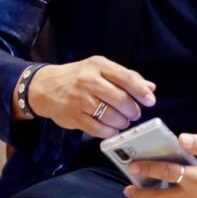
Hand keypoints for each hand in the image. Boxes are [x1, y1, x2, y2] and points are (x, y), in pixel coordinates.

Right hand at [17, 57, 155, 136]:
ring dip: (122, 122)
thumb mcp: (100, 70)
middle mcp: (88, 81)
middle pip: (119, 99)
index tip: (150, 101)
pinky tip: (112, 129)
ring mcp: (79, 99)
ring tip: (123, 122)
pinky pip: (97, 129)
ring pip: (110, 116)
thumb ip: (126, 77)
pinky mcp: (73, 116)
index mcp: (98, 66)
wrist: (45, 87)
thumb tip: (150, 88)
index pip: (125, 77)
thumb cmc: (78, 77)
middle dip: (132, 110)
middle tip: (134, 114)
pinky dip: (109, 131)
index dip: (140, 91)